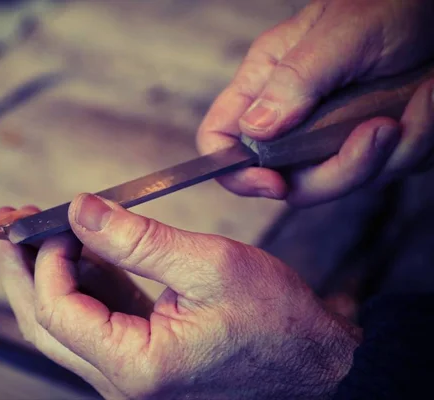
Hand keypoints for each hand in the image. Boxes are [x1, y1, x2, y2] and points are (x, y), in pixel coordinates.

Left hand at [0, 195, 360, 398]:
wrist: (316, 363)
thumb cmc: (277, 322)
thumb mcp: (208, 265)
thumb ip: (136, 238)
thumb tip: (80, 209)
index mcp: (136, 368)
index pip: (59, 311)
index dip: (48, 260)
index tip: (56, 219)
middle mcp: (123, 381)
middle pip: (47, 323)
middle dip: (24, 270)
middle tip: (9, 225)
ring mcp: (129, 372)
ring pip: (66, 323)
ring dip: (50, 273)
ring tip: (40, 228)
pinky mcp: (142, 357)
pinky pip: (97, 319)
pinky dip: (85, 282)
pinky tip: (82, 248)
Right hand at [197, 0, 433, 205]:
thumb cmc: (389, 1)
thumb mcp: (341, 34)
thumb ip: (293, 82)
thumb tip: (252, 130)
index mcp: (268, 82)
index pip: (221, 138)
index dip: (236, 172)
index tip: (275, 183)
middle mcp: (294, 113)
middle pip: (289, 179)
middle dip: (340, 170)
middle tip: (382, 129)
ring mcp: (333, 132)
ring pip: (342, 179)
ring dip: (394, 149)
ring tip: (422, 96)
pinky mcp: (370, 139)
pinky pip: (387, 168)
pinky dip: (418, 140)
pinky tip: (428, 98)